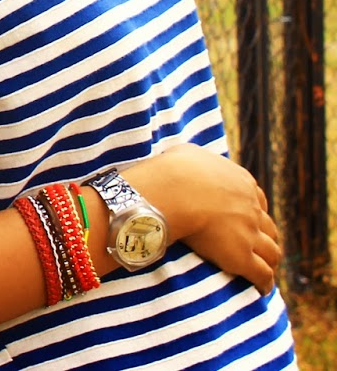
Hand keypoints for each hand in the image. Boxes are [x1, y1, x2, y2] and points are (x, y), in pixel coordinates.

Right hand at [124, 143, 280, 294]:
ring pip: (272, 252)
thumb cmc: (173, 171)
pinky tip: (261, 289)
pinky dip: (264, 283)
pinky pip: (262, 274)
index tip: (245, 219)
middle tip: (256, 245)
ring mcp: (249, 233)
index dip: (253, 212)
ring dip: (269, 260)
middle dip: (264, 236)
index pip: (257, 201)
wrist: (173, 191)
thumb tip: (188, 160)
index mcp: (242, 183)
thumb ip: (196, 160)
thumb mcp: (188, 155)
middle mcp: (252, 209)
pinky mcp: (242, 257)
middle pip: (268, 227)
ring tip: (264, 268)